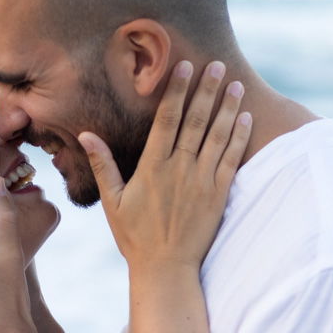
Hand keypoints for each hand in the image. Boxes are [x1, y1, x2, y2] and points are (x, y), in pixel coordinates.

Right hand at [79, 60, 251, 271]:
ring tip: (234, 83)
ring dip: (227, 107)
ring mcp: (202, 181)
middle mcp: (179, 169)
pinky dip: (240, 137)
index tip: (184, 67)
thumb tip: (87, 134)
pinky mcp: (219, 194)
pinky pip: (232, 159)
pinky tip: (245, 117)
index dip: (176, 91)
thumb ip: (103, 164)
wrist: (166, 268)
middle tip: (216, 64)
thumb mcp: (112, 201)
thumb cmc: (135, 236)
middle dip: (206, 90)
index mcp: (153, 167)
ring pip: (218, 136)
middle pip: (196, 120)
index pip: (167, 119)